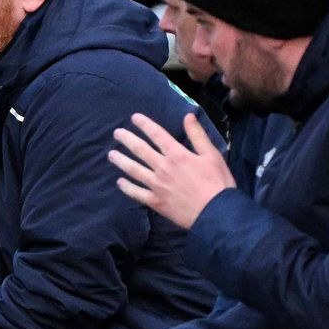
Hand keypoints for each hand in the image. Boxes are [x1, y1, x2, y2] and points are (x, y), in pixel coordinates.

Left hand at [109, 112, 234, 228]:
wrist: (216, 213)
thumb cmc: (217, 183)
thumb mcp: (212, 155)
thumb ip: (198, 135)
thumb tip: (188, 115)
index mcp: (177, 155)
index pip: (157, 134)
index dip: (144, 124)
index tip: (134, 118)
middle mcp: (162, 168)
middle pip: (140, 150)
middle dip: (127, 139)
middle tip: (116, 133)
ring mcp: (156, 185)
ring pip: (133, 170)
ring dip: (121, 161)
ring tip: (111, 154)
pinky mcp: (155, 202)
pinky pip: (136, 193)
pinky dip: (127, 187)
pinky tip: (120, 182)